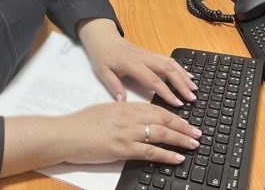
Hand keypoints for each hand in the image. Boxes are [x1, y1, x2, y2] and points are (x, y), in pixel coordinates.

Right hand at [58, 102, 201, 164]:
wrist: (66, 134)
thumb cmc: (81, 124)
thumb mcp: (105, 111)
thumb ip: (123, 114)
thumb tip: (138, 120)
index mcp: (125, 106)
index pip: (156, 109)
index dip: (174, 116)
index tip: (187, 122)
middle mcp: (128, 117)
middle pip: (163, 119)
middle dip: (183, 127)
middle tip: (197, 133)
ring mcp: (126, 132)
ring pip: (160, 134)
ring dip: (180, 140)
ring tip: (193, 144)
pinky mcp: (122, 148)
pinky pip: (149, 151)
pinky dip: (166, 154)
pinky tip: (177, 158)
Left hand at [77, 19, 197, 106]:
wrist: (103, 37)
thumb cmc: (102, 56)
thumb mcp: (102, 72)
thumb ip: (113, 86)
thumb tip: (122, 101)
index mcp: (132, 64)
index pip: (153, 80)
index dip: (166, 92)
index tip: (177, 103)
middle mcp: (144, 58)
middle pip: (167, 70)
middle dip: (181, 84)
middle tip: (192, 98)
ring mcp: (149, 54)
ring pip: (170, 63)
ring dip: (183, 75)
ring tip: (194, 88)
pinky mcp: (150, 53)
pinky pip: (168, 60)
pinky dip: (180, 67)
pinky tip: (188, 75)